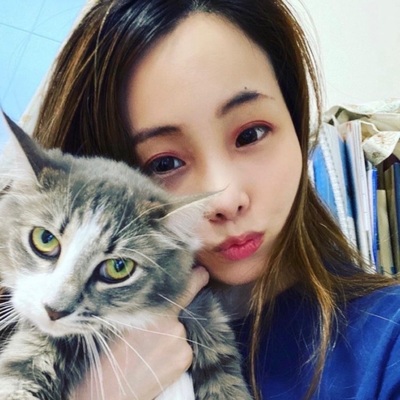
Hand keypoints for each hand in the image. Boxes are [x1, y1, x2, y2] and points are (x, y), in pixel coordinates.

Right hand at [71, 266, 208, 399]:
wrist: (109, 391)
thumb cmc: (109, 353)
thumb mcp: (123, 320)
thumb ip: (146, 306)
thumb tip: (159, 295)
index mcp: (156, 311)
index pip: (186, 288)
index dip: (196, 277)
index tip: (201, 272)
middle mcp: (174, 325)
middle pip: (181, 311)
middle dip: (172, 315)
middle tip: (153, 330)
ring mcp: (182, 343)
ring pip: (182, 330)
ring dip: (172, 334)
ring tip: (149, 347)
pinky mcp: (185, 359)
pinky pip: (184, 347)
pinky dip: (175, 349)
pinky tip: (157, 358)